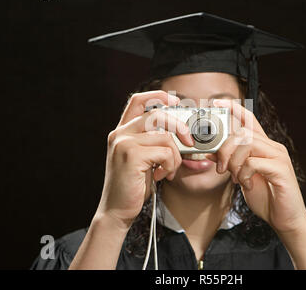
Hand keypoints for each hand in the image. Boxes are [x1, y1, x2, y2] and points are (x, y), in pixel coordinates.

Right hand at [95, 91, 193, 227]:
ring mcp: (124, 143)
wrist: (116, 211)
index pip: (138, 100)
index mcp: (122, 132)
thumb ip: (153, 142)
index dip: (158, 95)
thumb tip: (181, 131)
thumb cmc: (133, 185)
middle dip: (179, 126)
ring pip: (165, 136)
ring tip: (168, 170)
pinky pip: (165, 152)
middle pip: (158, 114)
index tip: (176, 101)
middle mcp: (120, 134)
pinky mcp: (131, 155)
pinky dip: (170, 166)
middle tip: (189, 141)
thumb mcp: (143, 158)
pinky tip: (160, 176)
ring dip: (175, 156)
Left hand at [210, 99, 305, 234]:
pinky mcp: (281, 170)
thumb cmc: (266, 197)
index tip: (217, 101)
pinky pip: (254, 162)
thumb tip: (211, 152)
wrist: (285, 219)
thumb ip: (231, 162)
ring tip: (236, 178)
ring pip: (248, 144)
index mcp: (264, 147)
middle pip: (243, 132)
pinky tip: (248, 185)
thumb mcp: (242, 176)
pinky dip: (245, 174)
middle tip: (220, 167)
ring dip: (234, 162)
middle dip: (225, 148)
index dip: (234, 108)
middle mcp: (273, 147)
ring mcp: (279, 157)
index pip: (249, 119)